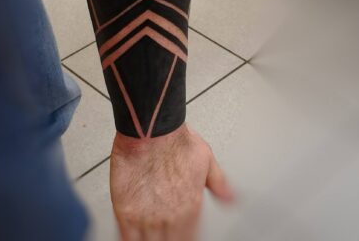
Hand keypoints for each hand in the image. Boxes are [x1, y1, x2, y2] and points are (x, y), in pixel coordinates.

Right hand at [110, 124, 233, 240]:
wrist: (151, 129)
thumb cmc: (175, 138)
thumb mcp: (206, 158)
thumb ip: (218, 183)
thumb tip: (232, 199)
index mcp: (191, 207)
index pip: (190, 240)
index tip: (181, 238)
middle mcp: (170, 217)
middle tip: (164, 236)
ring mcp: (147, 217)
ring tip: (149, 238)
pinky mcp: (126, 211)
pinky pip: (127, 238)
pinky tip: (132, 239)